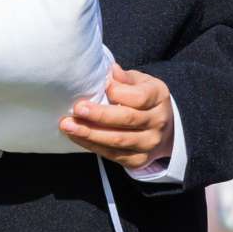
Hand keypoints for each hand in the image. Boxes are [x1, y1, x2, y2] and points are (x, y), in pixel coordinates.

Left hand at [61, 65, 175, 169]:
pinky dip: (91, 146)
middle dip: (99, 115)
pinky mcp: (138, 160)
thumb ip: (125, 78)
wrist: (163, 130)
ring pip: (118, 140)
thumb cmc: (145, 100)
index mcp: (159, 97)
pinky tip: (76, 136)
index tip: (101, 86)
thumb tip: (110, 71)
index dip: (118, 92)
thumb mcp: (140, 82)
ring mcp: (149, 143)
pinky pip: (112, 154)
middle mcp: (158, 121)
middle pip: (127, 119)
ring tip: (68, 125)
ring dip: (90, 133)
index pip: (139, 97)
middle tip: (77, 109)